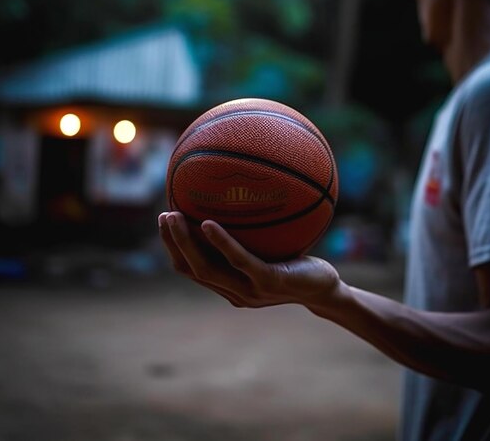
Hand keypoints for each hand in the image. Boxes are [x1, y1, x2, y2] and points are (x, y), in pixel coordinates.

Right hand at [158, 211, 340, 308]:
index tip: (163, 221)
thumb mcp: (269, 248)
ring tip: (174, 217)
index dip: (172, 247)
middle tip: (163, 215)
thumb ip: (247, 236)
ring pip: (206, 268)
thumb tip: (234, 198)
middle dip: (172, 243)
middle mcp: (233, 291)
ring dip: (185, 242)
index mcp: (228, 284)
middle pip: (190, 270)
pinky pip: (239, 260)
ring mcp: (249, 290)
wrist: (326, 289)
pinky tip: (209, 223)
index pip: (190, 269)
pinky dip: (221, 243)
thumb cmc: (296, 264)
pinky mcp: (268, 283)